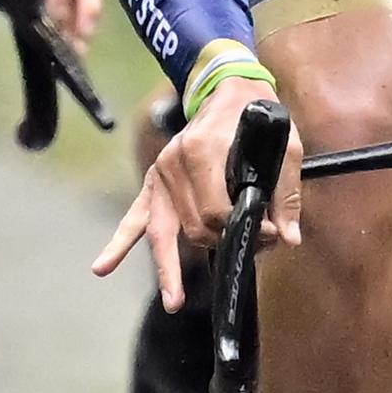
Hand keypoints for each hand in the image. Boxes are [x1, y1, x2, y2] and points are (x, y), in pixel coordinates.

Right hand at [92, 71, 296, 309]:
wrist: (228, 91)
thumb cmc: (257, 120)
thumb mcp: (285, 148)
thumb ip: (285, 193)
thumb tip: (287, 237)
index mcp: (202, 152)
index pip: (217, 211)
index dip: (245, 231)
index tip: (270, 234)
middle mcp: (174, 165)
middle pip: (194, 227)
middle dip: (221, 244)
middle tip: (255, 247)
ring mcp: (161, 175)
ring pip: (163, 233)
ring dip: (169, 268)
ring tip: (173, 301)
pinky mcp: (155, 183)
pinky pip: (135, 218)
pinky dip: (120, 243)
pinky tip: (103, 266)